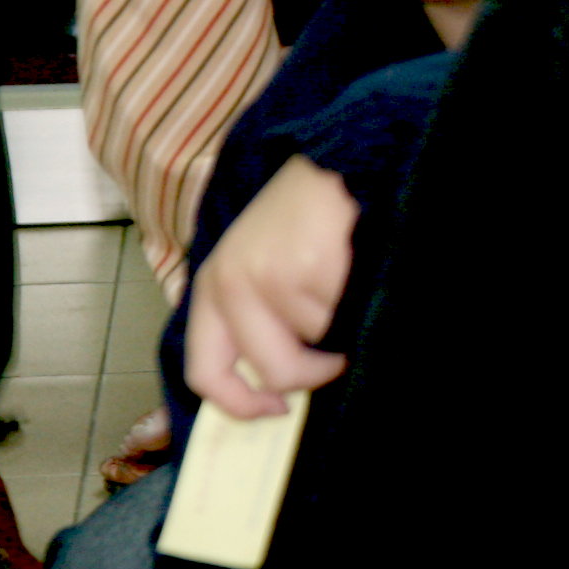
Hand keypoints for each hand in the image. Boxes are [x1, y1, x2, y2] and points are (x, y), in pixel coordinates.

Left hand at [182, 157, 359, 419]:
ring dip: (345, 320)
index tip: (276, 410)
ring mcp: (271, 277)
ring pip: (321, 340)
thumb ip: (255, 319)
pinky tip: (361, 264)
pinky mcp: (311, 268)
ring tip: (349, 277)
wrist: (337, 159)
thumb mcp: (259, 266)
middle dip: (316, 373)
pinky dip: (363, 299)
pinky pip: (347, 313)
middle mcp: (232, 285)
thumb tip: (275, 388)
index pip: (206, 372)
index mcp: (213, 288)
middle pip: (274, 369)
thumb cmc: (303, 217)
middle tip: (340, 358)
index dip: (240, 405)